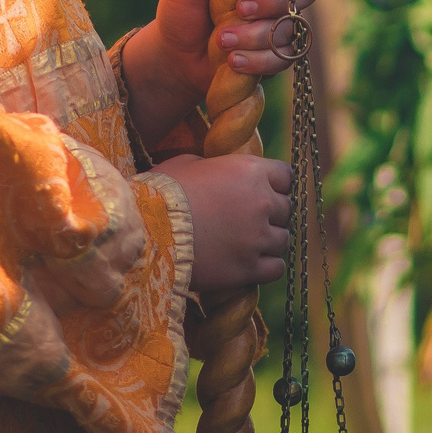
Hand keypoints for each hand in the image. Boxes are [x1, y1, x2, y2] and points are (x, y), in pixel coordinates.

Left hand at [124, 0, 321, 142]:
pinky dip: (258, 60)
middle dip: (272, 2)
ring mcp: (279, 24)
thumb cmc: (182, 11)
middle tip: (240, 9)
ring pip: (290, 27)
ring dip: (256, 35)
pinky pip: (284, 57)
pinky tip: (233, 60)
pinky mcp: (277, 54)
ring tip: (222, 39)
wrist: (175, 57)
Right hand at [152, 152, 293, 289]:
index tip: (263, 189)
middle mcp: (261, 203)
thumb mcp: (187, 163)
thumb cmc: (160, 193)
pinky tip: (250, 262)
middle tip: (249, 218)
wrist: (145, 234)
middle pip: (286, 208)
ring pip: (283, 239)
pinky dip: (267, 266)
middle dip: (271, 212)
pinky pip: (277, 268)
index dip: (275, 183)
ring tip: (246, 242)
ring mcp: (258, 238)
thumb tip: (222, 172)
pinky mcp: (249, 269)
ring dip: (268, 240)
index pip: (286, 176)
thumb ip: (216, 166)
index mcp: (250, 171)